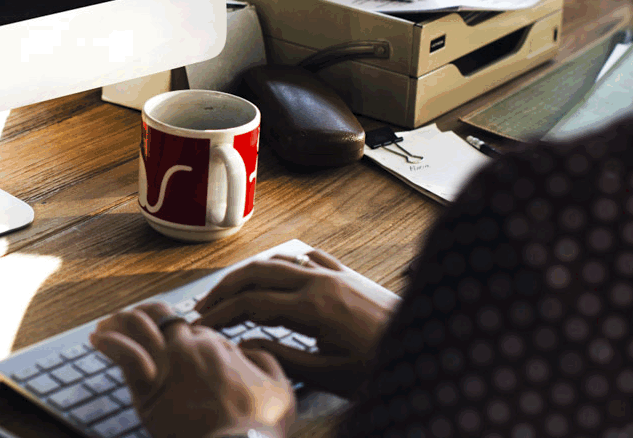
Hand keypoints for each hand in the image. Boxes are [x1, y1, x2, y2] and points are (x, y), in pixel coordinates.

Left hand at [90, 302, 294, 437]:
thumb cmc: (260, 425)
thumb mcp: (280, 386)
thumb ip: (264, 358)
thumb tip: (247, 348)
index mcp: (218, 344)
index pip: (191, 328)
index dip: (182, 333)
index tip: (174, 340)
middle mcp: (190, 347)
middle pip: (162, 318)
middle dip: (146, 315)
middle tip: (134, 319)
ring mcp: (167, 364)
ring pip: (138, 327)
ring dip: (121, 321)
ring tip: (107, 323)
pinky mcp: (148, 388)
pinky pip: (123, 354)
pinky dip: (108, 342)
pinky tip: (97, 338)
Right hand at [194, 250, 396, 395]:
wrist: (430, 346)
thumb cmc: (382, 366)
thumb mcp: (330, 374)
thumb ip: (284, 358)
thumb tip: (246, 346)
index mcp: (313, 306)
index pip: (252, 303)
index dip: (222, 313)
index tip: (202, 324)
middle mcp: (321, 281)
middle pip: (258, 271)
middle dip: (226, 286)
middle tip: (205, 304)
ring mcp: (336, 274)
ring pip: (281, 260)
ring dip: (252, 273)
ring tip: (233, 290)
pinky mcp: (349, 275)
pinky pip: (309, 258)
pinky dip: (286, 262)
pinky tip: (280, 270)